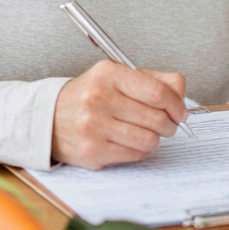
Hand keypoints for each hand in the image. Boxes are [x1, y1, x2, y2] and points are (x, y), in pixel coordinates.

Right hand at [51, 59, 188, 168]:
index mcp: (109, 75)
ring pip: (148, 139)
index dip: (176, 104)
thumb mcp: (118, 76)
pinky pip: (134, 154)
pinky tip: (130, 141)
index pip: (157, 92)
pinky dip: (139, 150)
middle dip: (170, 124)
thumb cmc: (89, 95)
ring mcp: (94, 127)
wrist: (48, 118)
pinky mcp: (92, 152)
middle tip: (169, 124)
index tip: (181, 111)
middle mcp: (99, 99)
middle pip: (156, 118)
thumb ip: (154, 80)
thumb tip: (181, 95)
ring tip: (148, 132)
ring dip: (155, 138)